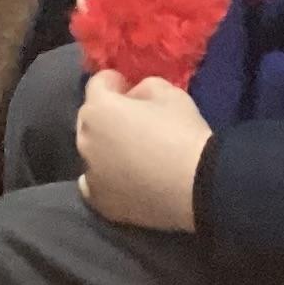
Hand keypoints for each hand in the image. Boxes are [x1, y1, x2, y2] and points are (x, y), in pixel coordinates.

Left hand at [76, 74, 210, 231]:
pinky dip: (103, 177)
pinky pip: (94, 184)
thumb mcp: (168, 91)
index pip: (98, 84)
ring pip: (91, 151)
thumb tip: (133, 98)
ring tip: (130, 151)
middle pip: (91, 119)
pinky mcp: (101, 202)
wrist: (198, 186)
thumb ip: (142, 87)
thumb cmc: (182, 132)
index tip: (130, 87)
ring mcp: (90, 174)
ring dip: (104, 145)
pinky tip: (122, 177)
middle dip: (107, 114)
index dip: (116, 82)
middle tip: (133, 120)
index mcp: (98, 109)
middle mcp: (85, 140)